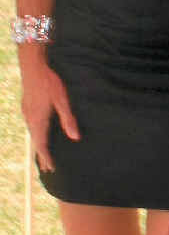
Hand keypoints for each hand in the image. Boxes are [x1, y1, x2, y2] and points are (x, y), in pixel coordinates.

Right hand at [19, 52, 77, 171]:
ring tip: (44, 154)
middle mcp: (30, 118)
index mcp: (38, 120)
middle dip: (42, 154)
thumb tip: (75, 137)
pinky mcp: (26, 106)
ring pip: (32, 133)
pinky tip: (40, 133)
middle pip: (36, 141)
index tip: (51, 168)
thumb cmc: (51, 82)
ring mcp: (26, 112)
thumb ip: (68, 119)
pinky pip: (31, 125)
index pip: (41, 144)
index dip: (46, 157)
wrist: (34, 66)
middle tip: (49, 167)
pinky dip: (36, 134)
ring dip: (39, 144)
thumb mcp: (63, 100)